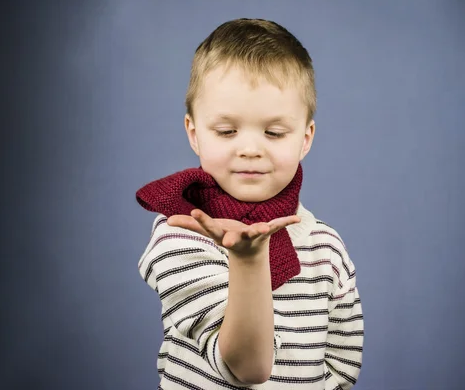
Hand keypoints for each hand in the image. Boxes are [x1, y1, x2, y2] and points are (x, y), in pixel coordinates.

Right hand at [166, 209, 300, 256]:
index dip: (202, 220)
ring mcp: (254, 235)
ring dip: (261, 230)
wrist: (250, 252)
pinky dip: (287, 222)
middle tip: (228, 242)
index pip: (210, 227)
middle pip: (234, 237)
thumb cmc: (227, 235)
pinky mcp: (268, 232)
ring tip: (265, 227)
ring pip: (257, 232)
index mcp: (222, 235)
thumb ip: (190, 224)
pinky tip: (297, 218)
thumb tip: (167, 221)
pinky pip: (278, 226)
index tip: (194, 212)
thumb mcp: (208, 229)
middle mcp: (238, 237)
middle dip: (232, 238)